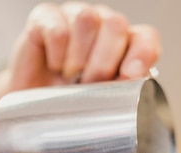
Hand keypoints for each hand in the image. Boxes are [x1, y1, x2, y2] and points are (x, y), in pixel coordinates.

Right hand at [6, 2, 160, 90]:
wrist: (35, 107)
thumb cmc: (73, 102)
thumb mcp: (103, 102)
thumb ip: (123, 92)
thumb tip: (136, 88)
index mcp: (125, 45)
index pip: (145, 37)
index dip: (142, 53)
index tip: (130, 75)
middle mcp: (103, 25)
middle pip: (116, 25)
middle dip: (103, 62)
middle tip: (90, 85)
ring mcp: (74, 16)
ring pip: (87, 20)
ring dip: (79, 57)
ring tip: (70, 78)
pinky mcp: (45, 18)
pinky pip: (57, 28)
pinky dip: (57, 53)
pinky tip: (55, 65)